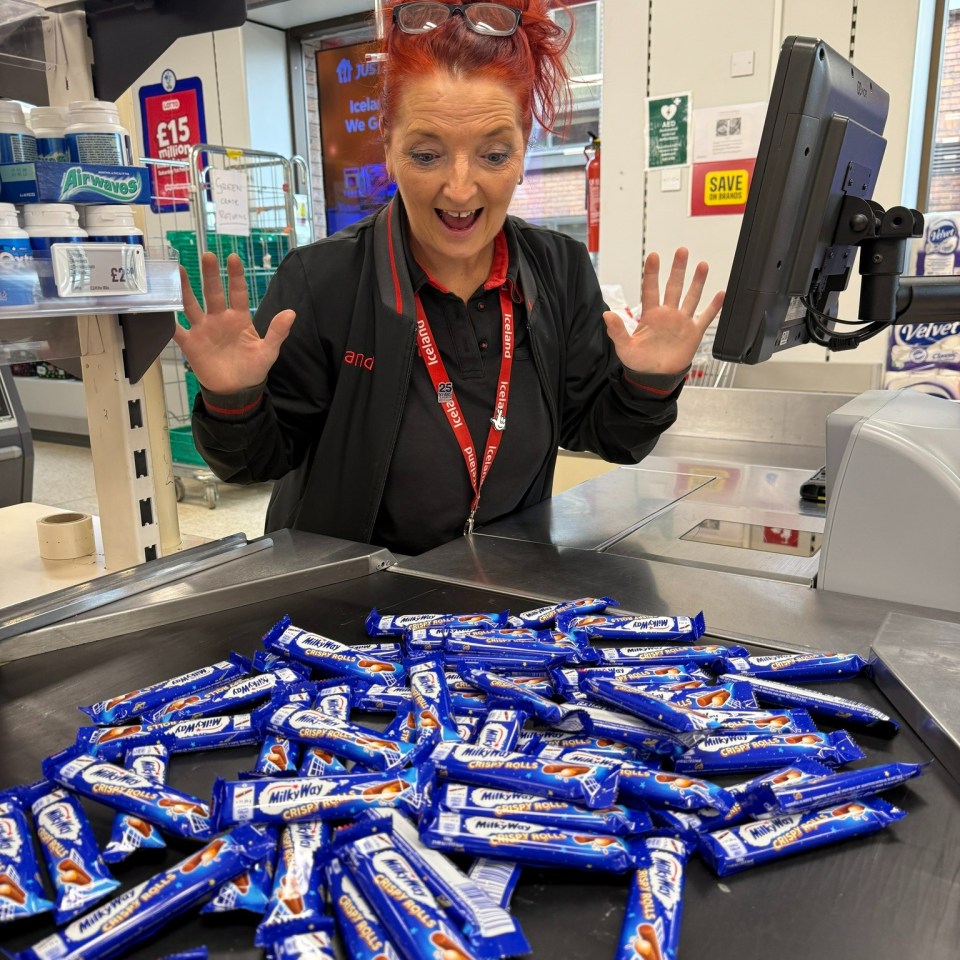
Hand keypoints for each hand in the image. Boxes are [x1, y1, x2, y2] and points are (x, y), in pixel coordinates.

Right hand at [172, 252, 295, 393]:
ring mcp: (203, 329)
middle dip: (210, 275)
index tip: (233, 258)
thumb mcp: (268, 351)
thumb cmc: (252, 369)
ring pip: (191, 304)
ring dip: (185, 288)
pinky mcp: (190, 344)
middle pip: (213, 293)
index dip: (235, 275)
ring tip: (179, 270)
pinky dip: (166, 320)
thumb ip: (277, 332)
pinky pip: (176, 330)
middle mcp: (219, 319)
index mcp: (239, 319)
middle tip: (208, 256)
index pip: (237, 292)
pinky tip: (159, 307)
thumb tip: (291, 312)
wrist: (236, 391)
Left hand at [602, 248, 723, 375]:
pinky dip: (714, 307)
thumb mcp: (624, 348)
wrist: (655, 377)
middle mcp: (667, 314)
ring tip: (702, 265)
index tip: (653, 256)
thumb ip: (617, 331)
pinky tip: (721, 294)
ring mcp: (681, 322)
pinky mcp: (693, 333)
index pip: (650, 289)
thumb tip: (606, 315)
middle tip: (682, 251)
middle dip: (678, 269)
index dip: (652, 273)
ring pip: (691, 297)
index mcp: (650, 315)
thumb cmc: (639, 362)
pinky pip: (705, 317)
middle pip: (673, 287)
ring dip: (697, 282)